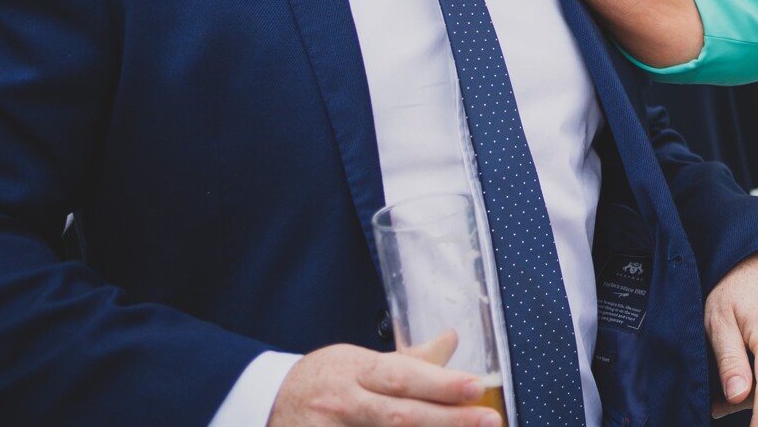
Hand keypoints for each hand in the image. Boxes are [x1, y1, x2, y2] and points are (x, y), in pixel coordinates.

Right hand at [269, 334, 500, 426]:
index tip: (478, 386)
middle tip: (490, 420)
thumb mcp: (360, 359)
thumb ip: (409, 359)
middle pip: (401, 416)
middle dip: (449, 420)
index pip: (403, 376)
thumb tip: (452, 340)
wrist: (267, 404)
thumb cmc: (323, 379)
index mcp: (355, 371)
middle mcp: (344, 405)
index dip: (441, 383)